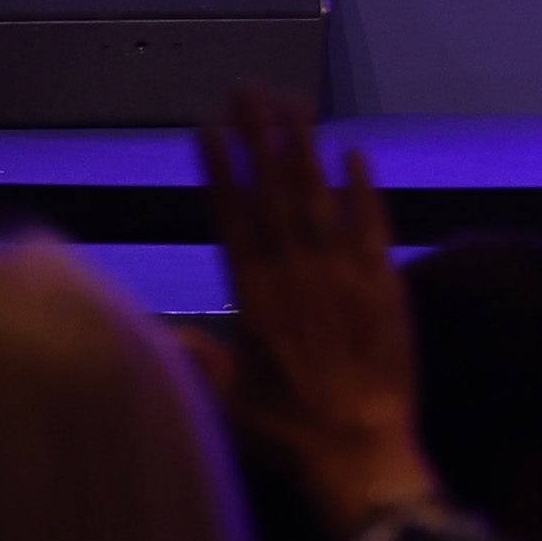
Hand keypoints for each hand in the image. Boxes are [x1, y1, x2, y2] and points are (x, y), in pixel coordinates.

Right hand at [201, 90, 436, 536]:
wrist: (359, 450)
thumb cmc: (288, 433)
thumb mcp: (229, 401)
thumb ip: (198, 358)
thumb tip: (157, 332)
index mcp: (253, 297)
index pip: (232, 218)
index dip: (221, 170)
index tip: (210, 127)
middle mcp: (295, 274)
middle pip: (275, 191)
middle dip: (261, 136)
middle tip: (251, 89)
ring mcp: (342, 273)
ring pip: (319, 195)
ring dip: (305, 147)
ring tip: (293, 102)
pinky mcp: (384, 281)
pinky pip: (373, 222)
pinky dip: (363, 186)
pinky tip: (354, 151)